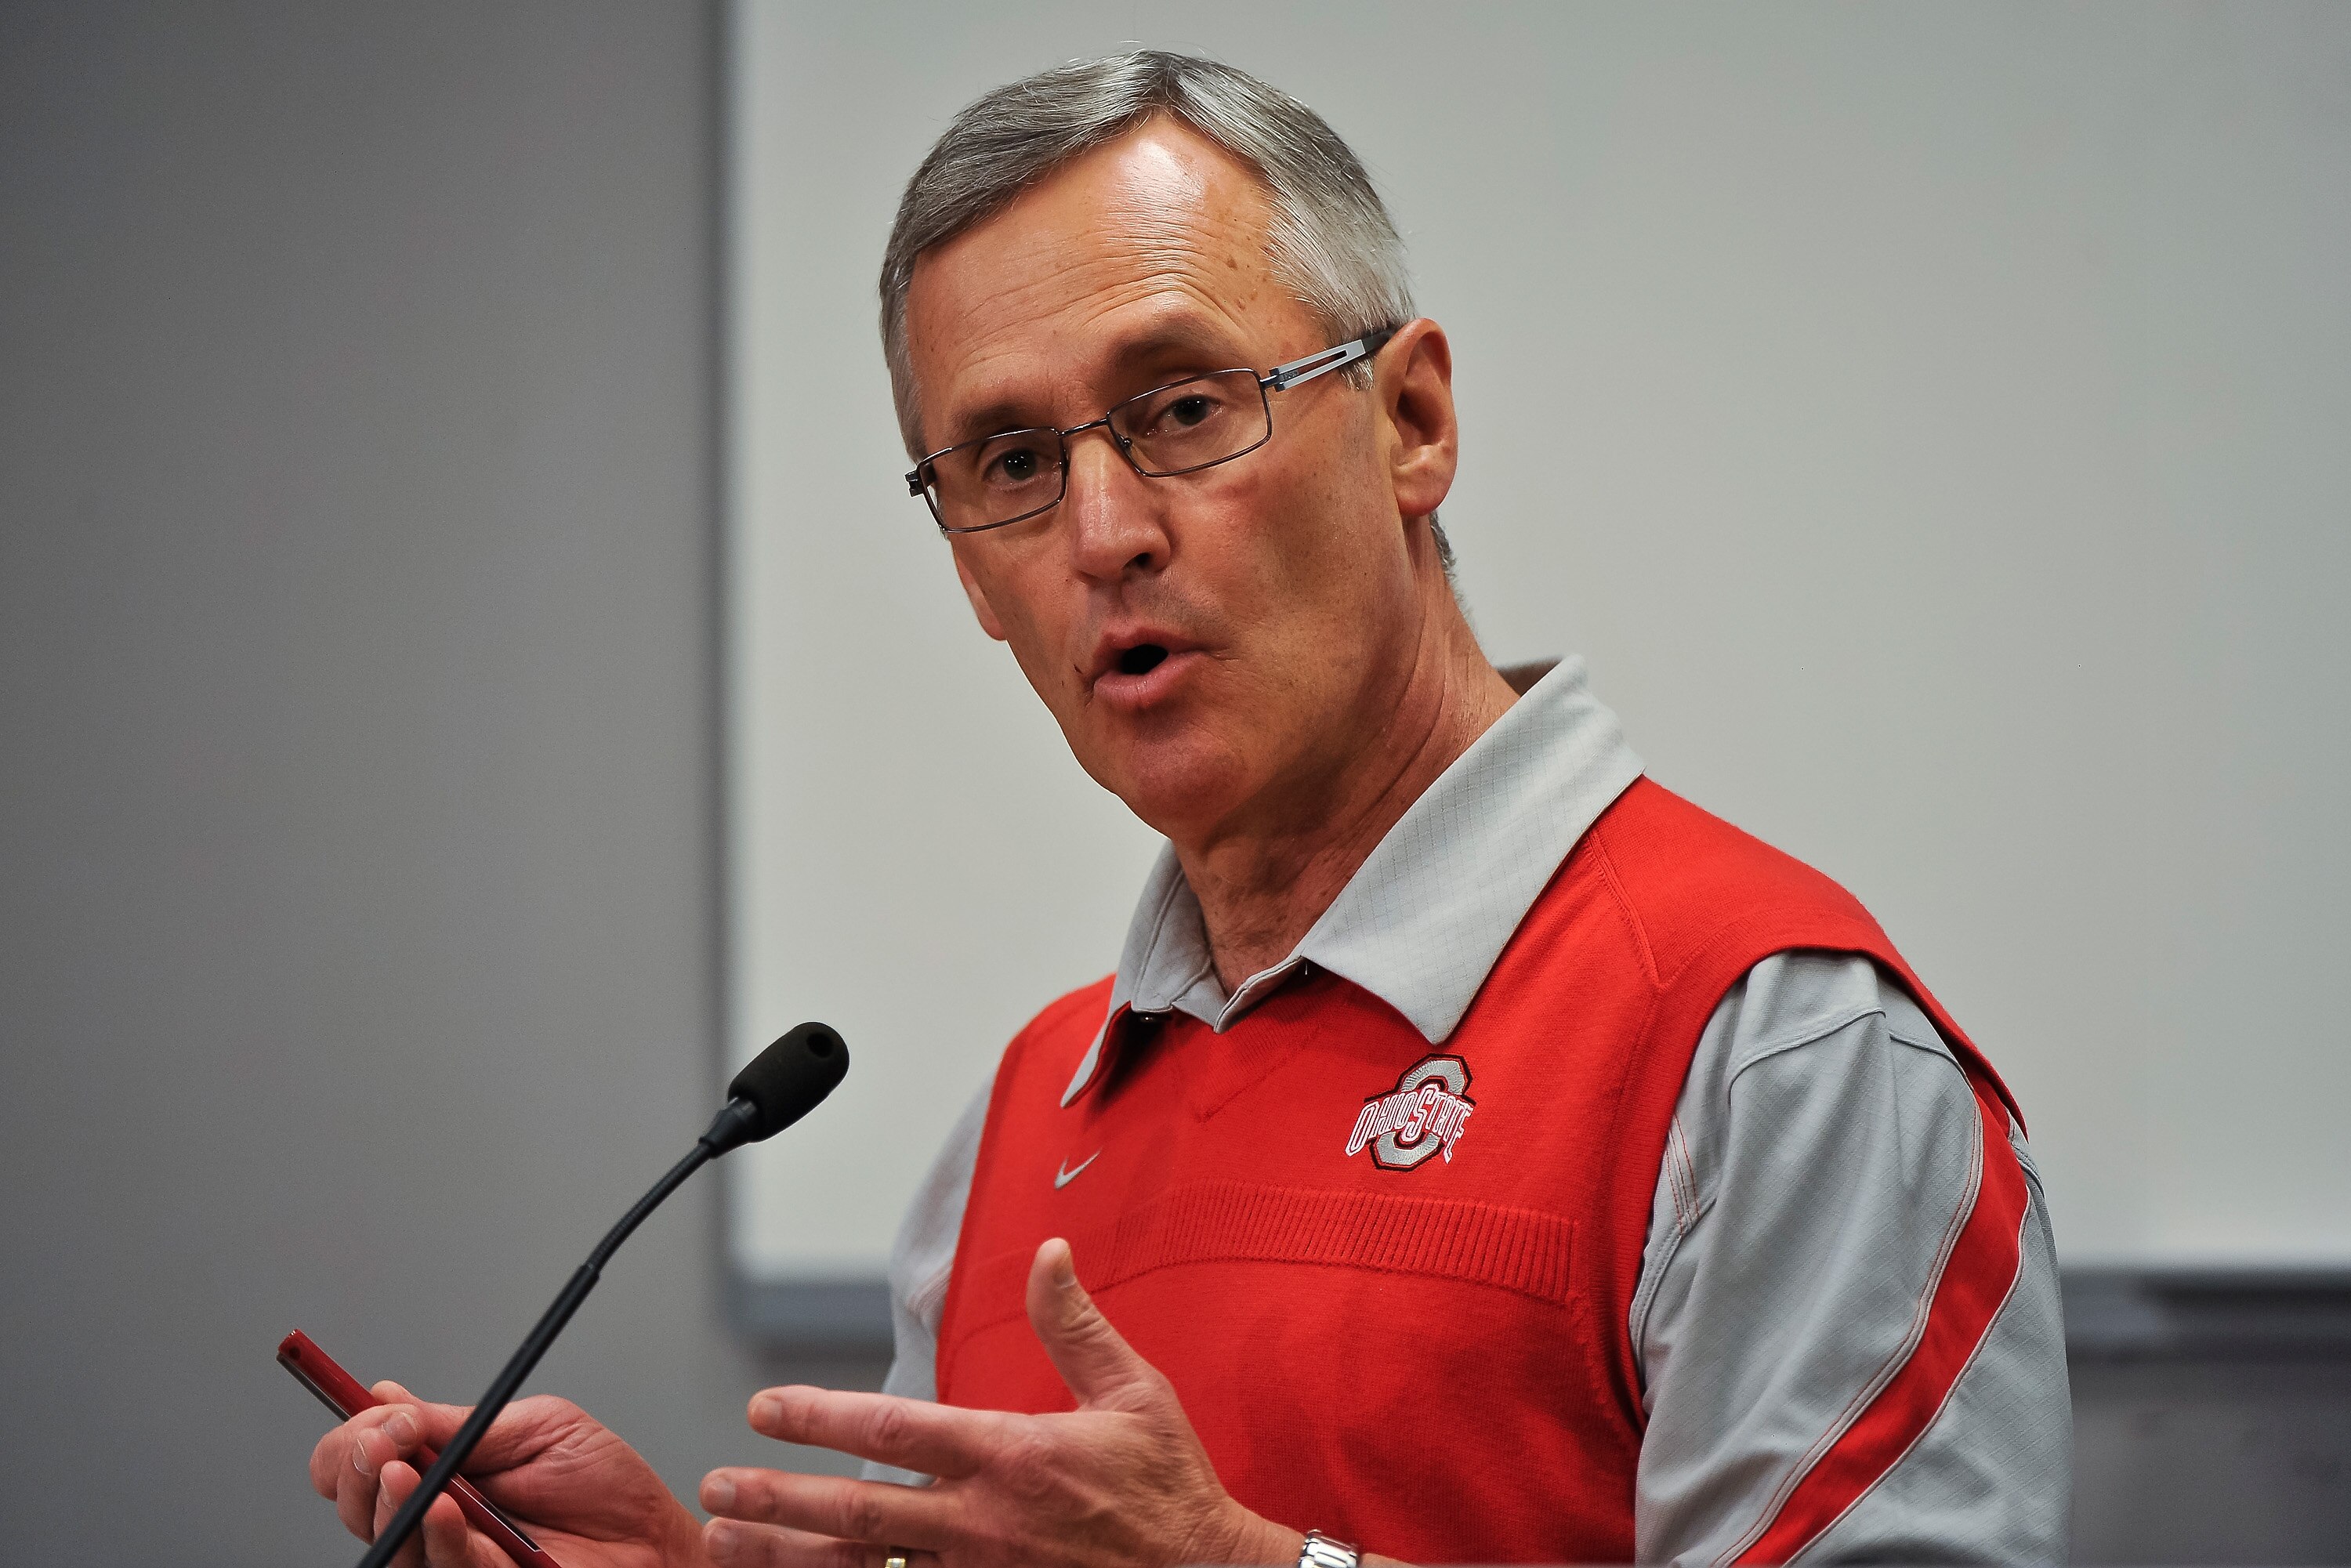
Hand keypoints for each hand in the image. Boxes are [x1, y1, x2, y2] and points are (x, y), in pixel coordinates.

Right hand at [310, 1381, 707, 1567]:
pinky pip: (445, 1565)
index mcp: (443, 1471)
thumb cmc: (605, 1485)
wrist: (655, 1536)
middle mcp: (437, 1518)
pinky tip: (441, 1509)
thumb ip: (460, 1423)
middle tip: (380, 1443)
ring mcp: (456, 1555)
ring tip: (399, 1470)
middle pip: (358, 1504)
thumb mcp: (535, 1428)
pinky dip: (435, 1535)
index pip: (365, 1461)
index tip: (380, 1416)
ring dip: (387, 1504)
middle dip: (355, 1468)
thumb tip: (383, 1397)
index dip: (352, 1439)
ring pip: (391, 1542)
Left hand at [696, 1239, 1300, 1567]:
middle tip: (717, 1491)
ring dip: (792, 1557)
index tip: (766, 1409)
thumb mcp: (1133, 1393)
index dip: (820, 1417)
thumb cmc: (1169, 1489)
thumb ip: (1074, 1325)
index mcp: (1010, 1457)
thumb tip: (1049, 1253)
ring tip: (729, 1544)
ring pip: (867, 1567)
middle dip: (777, 1500)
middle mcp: (982, 1522)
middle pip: (856, 1512)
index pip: (894, 1429)